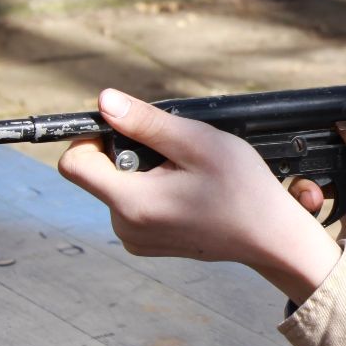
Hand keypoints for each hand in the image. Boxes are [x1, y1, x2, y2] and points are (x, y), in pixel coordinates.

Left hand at [58, 89, 341, 304]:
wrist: (271, 237)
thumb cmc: (243, 188)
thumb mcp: (199, 143)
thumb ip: (146, 122)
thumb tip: (104, 101)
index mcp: (132, 203)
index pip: (75, 163)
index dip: (93, 137)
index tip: (125, 128)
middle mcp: (125, 227)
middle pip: (99, 172)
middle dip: (130, 152)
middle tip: (177, 155)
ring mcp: (136, 239)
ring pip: (117, 186)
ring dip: (145, 171)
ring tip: (189, 176)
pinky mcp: (147, 243)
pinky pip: (132, 204)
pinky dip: (153, 190)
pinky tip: (188, 192)